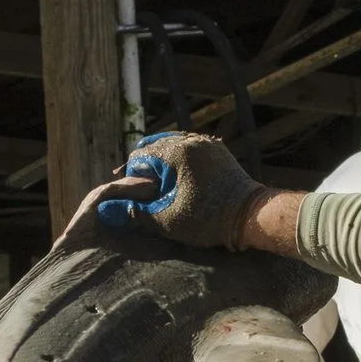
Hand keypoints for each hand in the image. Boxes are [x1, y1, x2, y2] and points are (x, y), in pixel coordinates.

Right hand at [95, 132, 268, 249]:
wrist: (250, 216)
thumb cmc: (208, 220)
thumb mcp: (167, 220)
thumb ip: (137, 212)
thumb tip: (110, 210)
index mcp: (176, 153)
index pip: (141, 155)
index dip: (129, 174)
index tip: (126, 190)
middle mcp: (192, 141)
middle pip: (156, 145)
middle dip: (144, 164)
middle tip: (136, 184)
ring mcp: (207, 144)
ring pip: (173, 144)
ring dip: (160, 159)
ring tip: (154, 180)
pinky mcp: (218, 151)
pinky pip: (190, 147)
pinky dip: (178, 158)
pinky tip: (175, 175)